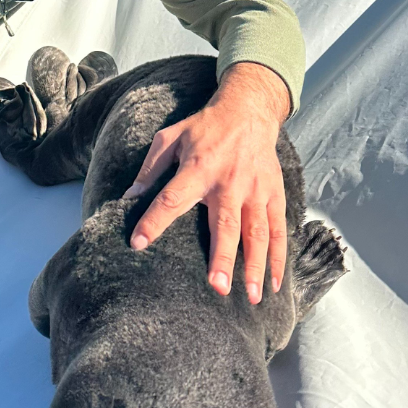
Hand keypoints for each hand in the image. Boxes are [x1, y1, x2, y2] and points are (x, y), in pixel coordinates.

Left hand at [123, 62, 289, 303]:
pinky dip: (279, 257)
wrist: (249, 111)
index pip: (172, 197)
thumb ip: (150, 168)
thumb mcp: (170, 137)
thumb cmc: (204, 127)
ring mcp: (256, 190)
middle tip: (219, 288)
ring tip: (252, 296)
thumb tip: (128, 196)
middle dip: (223, 258)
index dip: (154, 220)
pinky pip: (278, 230)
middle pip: (225, 225)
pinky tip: (275, 283)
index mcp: (198, 168)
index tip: (138, 243)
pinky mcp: (274, 194)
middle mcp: (229, 183)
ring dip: (255, 265)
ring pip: (257, 232)